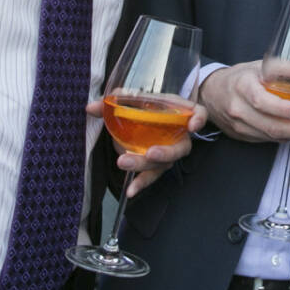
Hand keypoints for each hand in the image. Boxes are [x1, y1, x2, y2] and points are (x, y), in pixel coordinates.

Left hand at [84, 101, 207, 197]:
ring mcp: (169, 154)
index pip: (198, 113)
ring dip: (146, 167)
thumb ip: (117, 101)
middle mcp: (180, 137)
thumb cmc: (156, 107)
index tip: (193, 125)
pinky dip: (141, 183)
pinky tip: (130, 190)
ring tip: (125, 163)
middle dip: (165, 153)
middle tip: (150, 152)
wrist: (158, 121)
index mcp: (181, 114)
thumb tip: (91, 107)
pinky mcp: (157, 166)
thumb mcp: (142, 99)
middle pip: (178, 148)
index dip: (198, 118)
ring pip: (163, 165)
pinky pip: (151, 176)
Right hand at [197, 60, 289, 142]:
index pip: (261, 100)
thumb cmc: (241, 77)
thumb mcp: (263, 66)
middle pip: (269, 124)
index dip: (280, 108)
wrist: (212, 93)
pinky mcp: (241, 136)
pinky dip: (284, 136)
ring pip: (269, 135)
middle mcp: (238, 108)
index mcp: (243, 86)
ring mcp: (239, 125)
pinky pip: (266, 140)